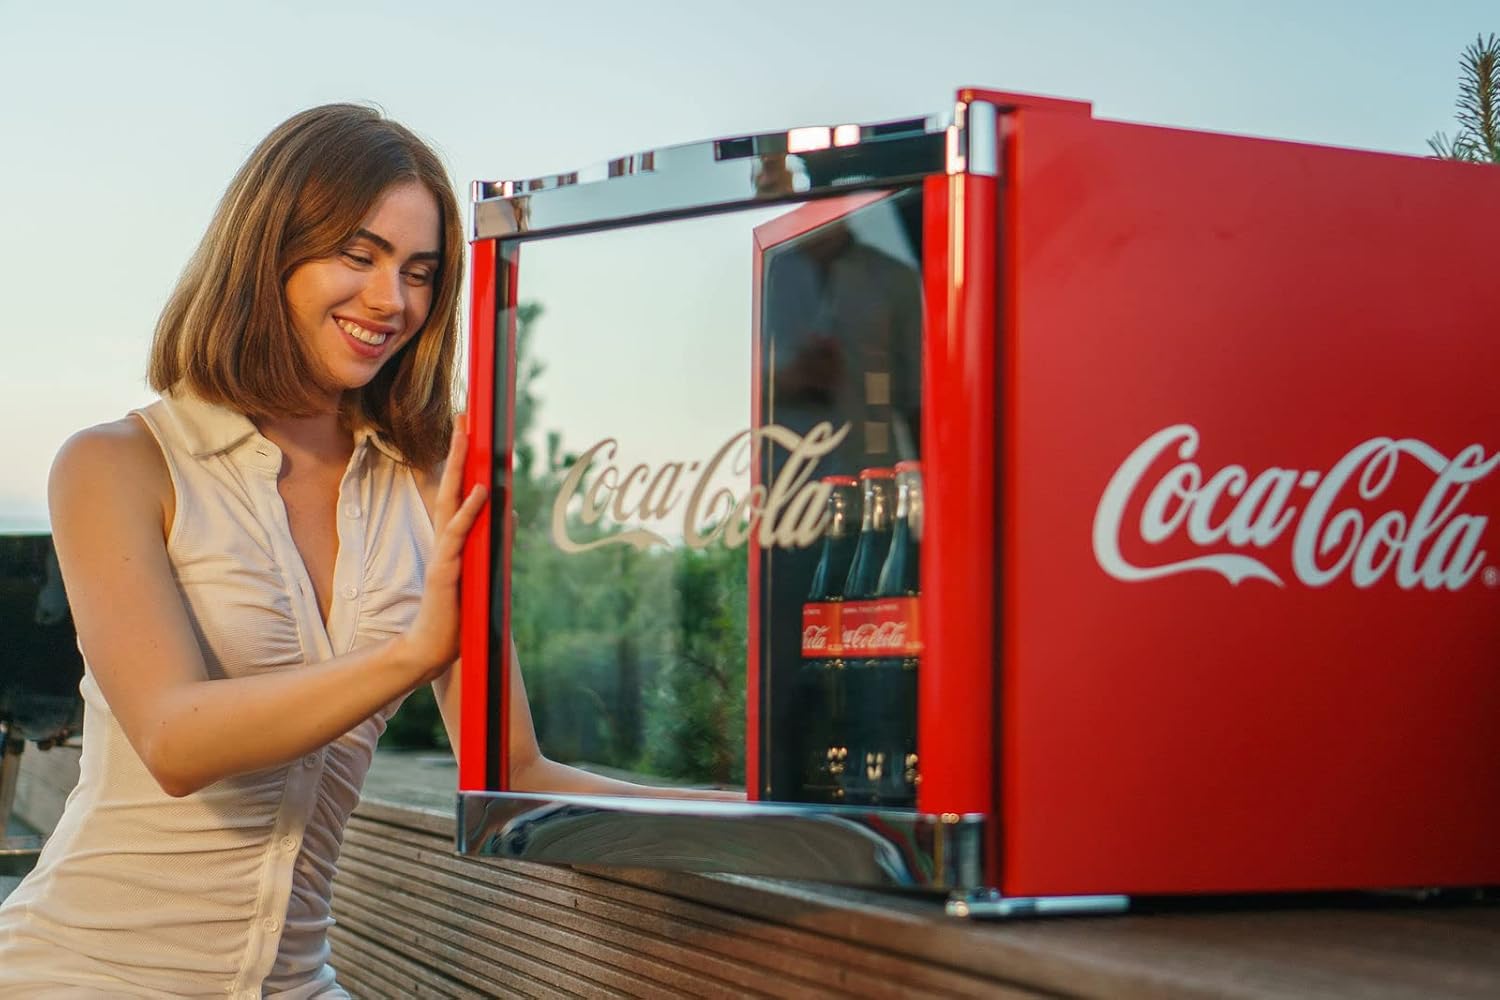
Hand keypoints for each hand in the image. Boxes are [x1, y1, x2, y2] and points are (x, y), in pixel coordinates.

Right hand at [394, 428, 487, 683]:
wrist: (434, 648)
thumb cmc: (456, 613)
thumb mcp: (481, 571)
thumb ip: (492, 542)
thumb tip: (509, 514)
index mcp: (452, 538)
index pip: (458, 490)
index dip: (463, 460)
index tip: (469, 428)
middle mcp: (445, 538)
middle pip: (451, 484)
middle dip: (458, 450)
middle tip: (463, 416)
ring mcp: (443, 552)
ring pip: (451, 500)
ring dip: (460, 467)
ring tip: (466, 436)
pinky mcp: (444, 569)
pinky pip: (458, 534)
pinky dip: (470, 511)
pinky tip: (481, 490)